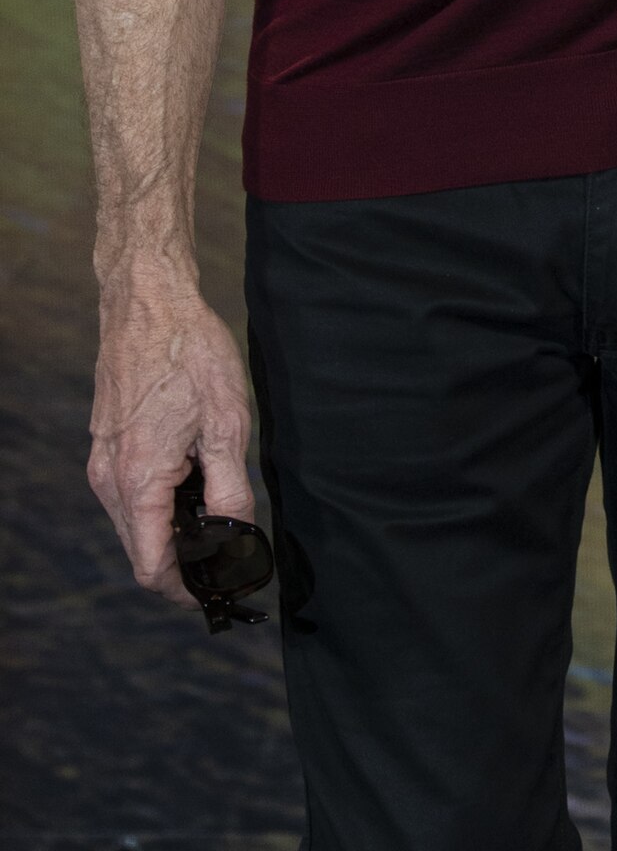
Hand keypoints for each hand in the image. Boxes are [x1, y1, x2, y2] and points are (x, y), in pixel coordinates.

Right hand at [90, 263, 254, 604]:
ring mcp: (102, 461)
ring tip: (216, 515)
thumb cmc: (190, 354)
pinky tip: (192, 480)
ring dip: (169, 531)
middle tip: (227, 556)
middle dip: (181, 562)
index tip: (216, 592)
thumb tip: (236, 537)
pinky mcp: (106, 444)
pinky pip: (128, 494)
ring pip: (133, 522)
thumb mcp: (226, 424)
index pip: (151, 567)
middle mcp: (109, 479)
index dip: (184, 589)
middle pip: (140, 549)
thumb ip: (229, 490)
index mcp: (137, 482)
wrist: (149, 302)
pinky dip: (157, 503)